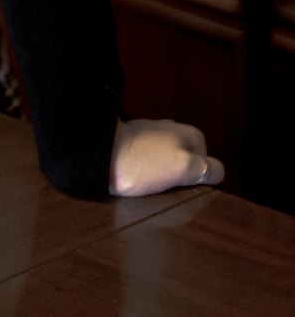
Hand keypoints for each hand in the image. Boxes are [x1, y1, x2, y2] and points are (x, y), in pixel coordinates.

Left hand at [109, 117, 224, 196]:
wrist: (101, 154)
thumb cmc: (144, 163)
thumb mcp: (184, 167)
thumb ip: (205, 168)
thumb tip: (219, 172)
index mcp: (187, 133)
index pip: (207, 163)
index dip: (199, 179)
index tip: (185, 189)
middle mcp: (171, 129)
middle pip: (187, 160)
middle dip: (180, 177)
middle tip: (168, 190)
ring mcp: (150, 134)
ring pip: (167, 160)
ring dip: (162, 174)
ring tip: (152, 187)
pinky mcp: (132, 142)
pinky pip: (148, 160)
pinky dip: (146, 171)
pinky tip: (138, 179)